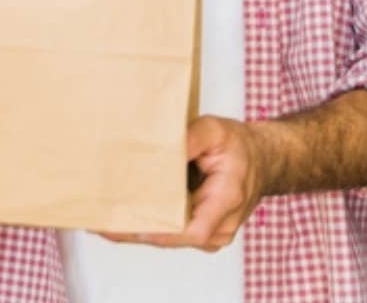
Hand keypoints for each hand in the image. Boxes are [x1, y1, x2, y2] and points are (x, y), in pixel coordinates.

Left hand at [102, 116, 268, 252]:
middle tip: (104, 221)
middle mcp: (221, 225)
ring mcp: (213, 234)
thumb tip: (162, 146)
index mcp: (228, 199)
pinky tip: (124, 215)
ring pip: (171, 237)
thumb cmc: (239, 146)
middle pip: (175, 237)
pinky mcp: (202, 232)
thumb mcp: (217, 129)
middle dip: (139, 230)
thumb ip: (192, 136)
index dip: (163, 232)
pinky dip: (151, 224)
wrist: (262, 160)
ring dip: (141, 229)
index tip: (134, 227)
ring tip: (106, 217)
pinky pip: (174, 233)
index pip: (195, 229)